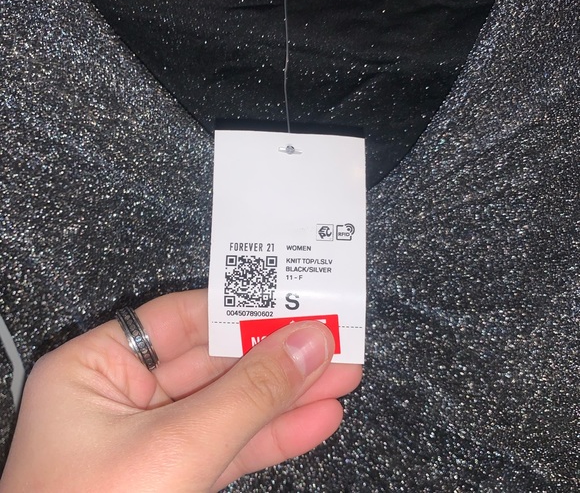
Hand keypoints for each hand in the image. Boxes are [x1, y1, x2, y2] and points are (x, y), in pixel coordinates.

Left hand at [0, 290, 361, 491]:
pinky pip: (231, 445)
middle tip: (334, 339)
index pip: (183, 318)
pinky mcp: (175, 478)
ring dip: (288, 395)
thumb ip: (249, 393)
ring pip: (231, 405)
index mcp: (95, 368)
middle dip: (278, 354)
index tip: (297, 302)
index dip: (244, 308)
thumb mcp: (177, 448)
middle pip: (215, 361)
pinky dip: (274, 435)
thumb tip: (309, 343)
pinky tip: (316, 420)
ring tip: (341, 376)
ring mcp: (150, 441)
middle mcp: (122, 397)